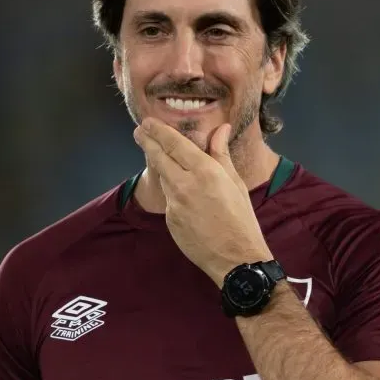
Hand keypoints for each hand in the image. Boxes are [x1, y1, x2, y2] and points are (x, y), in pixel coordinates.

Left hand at [133, 119, 272, 285]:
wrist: (235, 257)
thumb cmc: (242, 219)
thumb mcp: (235, 182)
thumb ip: (221, 154)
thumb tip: (219, 129)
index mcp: (205, 171)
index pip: (174, 144)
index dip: (158, 131)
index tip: (147, 122)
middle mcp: (185, 185)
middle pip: (158, 157)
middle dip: (146, 141)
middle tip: (138, 131)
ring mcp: (174, 203)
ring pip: (162, 177)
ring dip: (159, 165)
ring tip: (157, 154)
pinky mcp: (170, 219)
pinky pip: (168, 198)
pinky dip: (171, 189)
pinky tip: (179, 189)